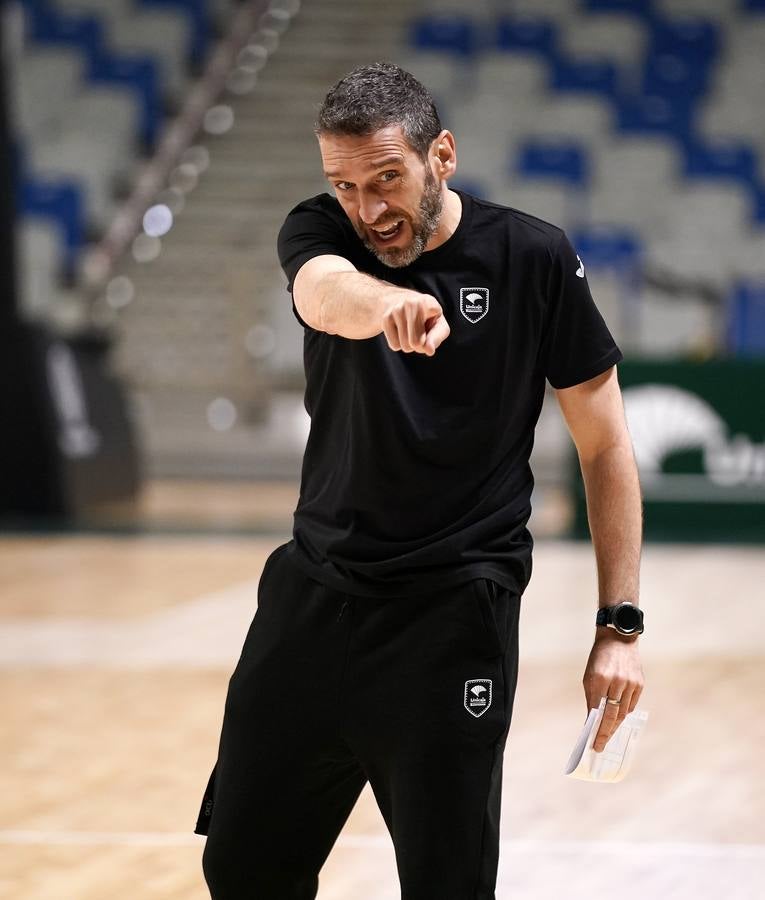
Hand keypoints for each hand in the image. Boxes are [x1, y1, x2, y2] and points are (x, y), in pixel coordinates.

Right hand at [381, 292, 449, 355]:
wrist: (400, 302)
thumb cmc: (426, 317)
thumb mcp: (439, 325)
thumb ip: (437, 338)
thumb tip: (429, 350)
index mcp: (428, 302)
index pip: (433, 334)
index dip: (433, 337)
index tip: (431, 323)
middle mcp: (411, 303)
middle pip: (416, 343)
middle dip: (419, 344)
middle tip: (420, 330)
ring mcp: (396, 310)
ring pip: (405, 346)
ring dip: (409, 345)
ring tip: (410, 329)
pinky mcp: (385, 318)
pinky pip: (394, 346)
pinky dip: (399, 343)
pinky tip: (400, 329)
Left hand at [582, 632, 643, 752]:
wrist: (618, 638)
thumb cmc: (599, 657)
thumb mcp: (589, 675)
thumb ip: (592, 697)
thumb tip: (592, 719)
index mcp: (600, 678)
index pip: (598, 710)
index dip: (596, 729)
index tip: (592, 743)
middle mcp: (617, 681)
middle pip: (612, 715)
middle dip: (605, 733)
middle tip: (600, 746)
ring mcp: (630, 683)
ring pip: (623, 712)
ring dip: (615, 726)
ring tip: (607, 735)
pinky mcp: (640, 684)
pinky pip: (631, 704)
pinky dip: (624, 713)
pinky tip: (618, 719)